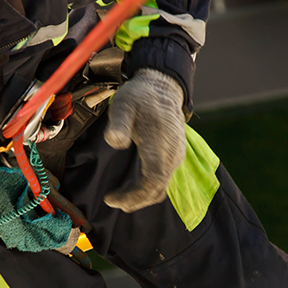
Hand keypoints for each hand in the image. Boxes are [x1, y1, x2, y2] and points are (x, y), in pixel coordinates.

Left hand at [103, 68, 186, 211]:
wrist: (162, 87)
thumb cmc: (140, 97)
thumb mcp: (123, 104)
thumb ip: (119, 123)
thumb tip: (115, 142)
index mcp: (160, 145)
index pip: (152, 181)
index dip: (133, 196)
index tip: (112, 198)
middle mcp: (172, 154)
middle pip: (156, 190)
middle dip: (134, 200)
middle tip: (112, 200)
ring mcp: (176, 156)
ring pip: (161, 187)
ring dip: (141, 196)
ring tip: (119, 197)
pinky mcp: (175, 155)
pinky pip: (164, 179)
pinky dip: (148, 188)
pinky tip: (133, 185)